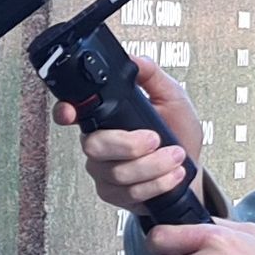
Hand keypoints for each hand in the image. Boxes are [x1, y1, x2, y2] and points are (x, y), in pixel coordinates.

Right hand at [65, 55, 207, 217]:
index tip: (71, 113)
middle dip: (129, 145)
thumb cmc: (179, 134)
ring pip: (115, 172)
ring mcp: (104, 171)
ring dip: (153, 165)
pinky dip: (156, 184)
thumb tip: (134, 60)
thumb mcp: (173, 97)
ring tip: (175, 156)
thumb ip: (153, 76)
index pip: (72, 111)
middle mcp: (100, 144)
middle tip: (156, 139)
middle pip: (94, 146)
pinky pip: (128, 193)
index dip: (65, 112)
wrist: (189, 171)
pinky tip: (172, 175)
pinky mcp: (115, 194)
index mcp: (107, 116)